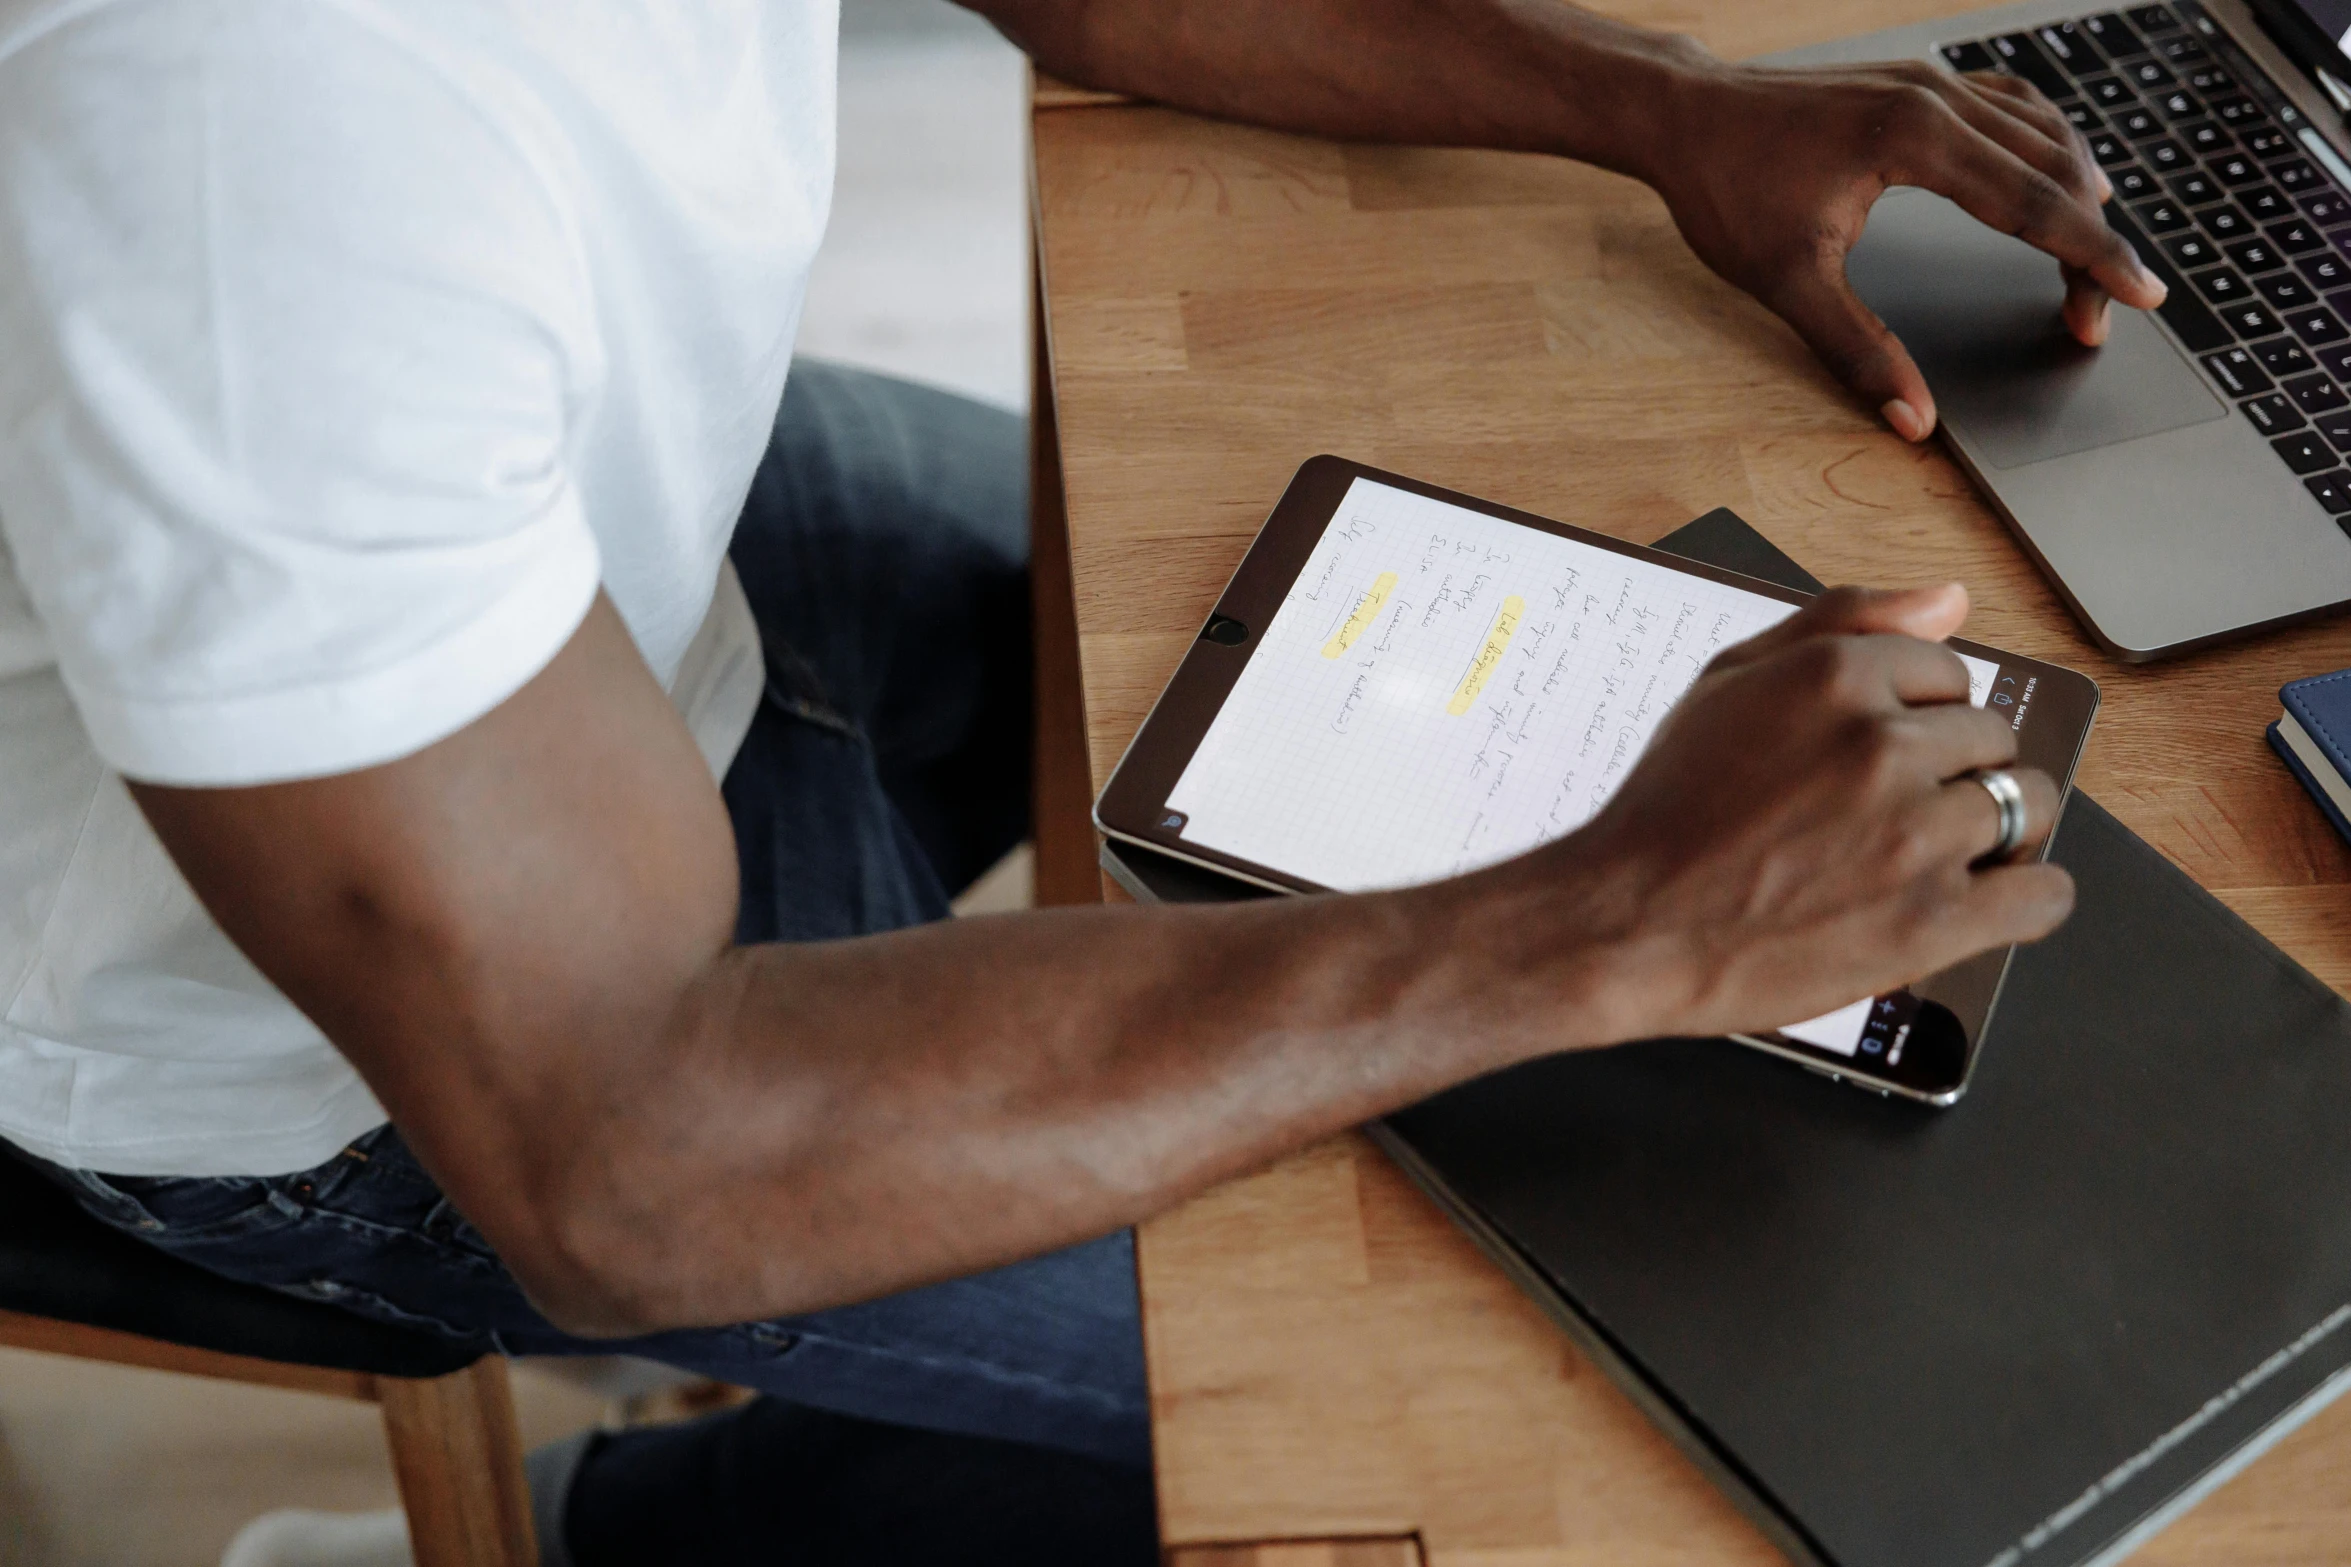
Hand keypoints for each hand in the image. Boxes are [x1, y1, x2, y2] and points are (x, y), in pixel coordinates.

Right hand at [1481, 585, 2073, 1043]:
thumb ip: (1841, 623)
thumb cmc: (1669, 809)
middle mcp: (1882, 746)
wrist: (1624, 926)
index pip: (1950, 675)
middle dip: (1955, 772)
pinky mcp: (1932, 921)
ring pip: (2028, 807)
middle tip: (1895, 813)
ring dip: (1997, 831)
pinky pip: (2042, 897)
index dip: (1919, 718)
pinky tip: (1983, 902)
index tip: (1884, 756)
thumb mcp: (1729, 681)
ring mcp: (1914, 836)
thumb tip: (1951, 599)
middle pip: (1994, 739)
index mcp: (1836, 677)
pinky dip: (2026, 899)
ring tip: (1936, 855)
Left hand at [1645, 57, 2167, 440]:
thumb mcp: (1788, 282)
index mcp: (1916, 139)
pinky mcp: (1917, 82)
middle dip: (2089, 240)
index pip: (2033, 203)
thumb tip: (1912, 415)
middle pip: (2051, 169)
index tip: (2141, 295)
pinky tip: (2054, 176)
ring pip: (2041, 130)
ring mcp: (1930, 81)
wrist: (1684, 115)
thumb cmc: (1725, 189)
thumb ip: (1858, 349)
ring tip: (2094, 254)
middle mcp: (1937, 97)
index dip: (2093, 256)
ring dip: (2075, 190)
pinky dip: (2044, 146)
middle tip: (2106, 309)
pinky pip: (2010, 106)